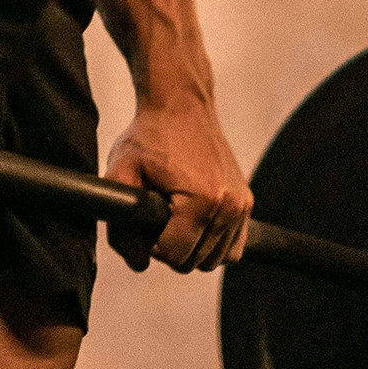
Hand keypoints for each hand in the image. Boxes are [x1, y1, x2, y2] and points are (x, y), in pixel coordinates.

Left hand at [102, 97, 252, 273]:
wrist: (180, 104)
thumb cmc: (149, 135)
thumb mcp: (121, 172)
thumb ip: (120, 227)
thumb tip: (140, 264)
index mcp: (201, 201)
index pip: (175, 256)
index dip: (151, 245)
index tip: (145, 222)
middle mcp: (229, 206)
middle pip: (195, 262)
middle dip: (171, 247)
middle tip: (158, 215)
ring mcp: (242, 205)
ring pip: (214, 260)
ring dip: (191, 247)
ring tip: (173, 215)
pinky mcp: (247, 203)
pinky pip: (232, 248)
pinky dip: (213, 243)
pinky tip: (193, 221)